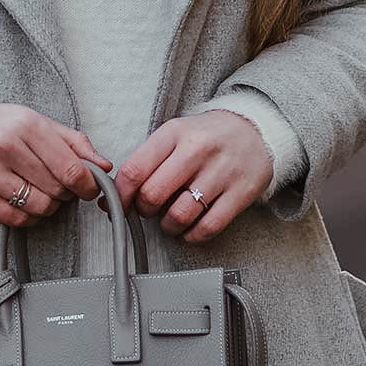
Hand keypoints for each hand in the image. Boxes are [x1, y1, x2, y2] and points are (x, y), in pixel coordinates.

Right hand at [0, 101, 112, 223]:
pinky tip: (22, 202)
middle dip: (65, 192)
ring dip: (47, 206)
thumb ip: (72, 142)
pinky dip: (27, 216)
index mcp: (24, 124)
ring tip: (39, 192)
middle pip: (56, 189)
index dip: (87, 184)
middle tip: (58, 185)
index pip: (70, 167)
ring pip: (38, 207)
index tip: (89, 188)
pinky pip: (15, 219)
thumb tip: (104, 165)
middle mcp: (3, 147)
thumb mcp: (34, 121)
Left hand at [112, 112, 271, 244]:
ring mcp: (221, 171)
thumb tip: (111, 199)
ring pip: (179, 215)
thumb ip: (146, 162)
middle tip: (148, 210)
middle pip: (153, 194)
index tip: (116, 205)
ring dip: (168, 227)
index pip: (135, 169)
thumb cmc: (206, 136)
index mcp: (174, 133)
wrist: (255, 129)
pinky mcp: (241, 192)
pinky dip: (193, 235)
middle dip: (143, 210)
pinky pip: (208, 227)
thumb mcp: (174, 135)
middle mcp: (197, 149)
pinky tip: (190, 228)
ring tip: (170, 221)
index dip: (120, 195)